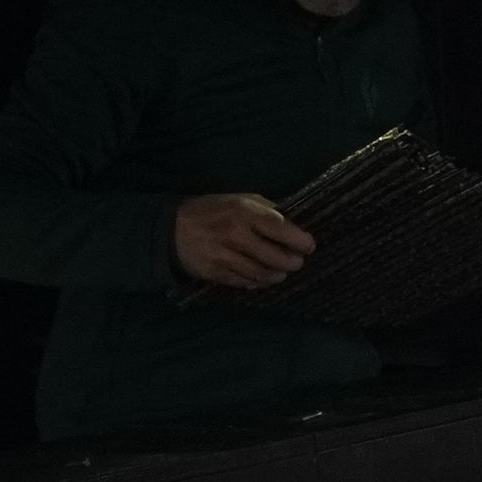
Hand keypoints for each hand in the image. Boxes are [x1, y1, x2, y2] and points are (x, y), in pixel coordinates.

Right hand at [174, 193, 313, 290]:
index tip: (309, 245)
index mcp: (244, 211)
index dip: (299, 240)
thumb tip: (291, 222)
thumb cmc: (211, 210)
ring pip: (261, 274)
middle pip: (275, 256)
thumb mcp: (238, 199)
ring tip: (281, 272)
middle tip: (297, 262)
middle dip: (292, 262)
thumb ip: (264, 209)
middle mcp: (236, 234)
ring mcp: (225, 256)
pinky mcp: (216, 273)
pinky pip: (244, 282)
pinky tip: (261, 278)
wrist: (172, 229)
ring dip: (277, 275)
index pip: (280, 228)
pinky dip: (257, 282)